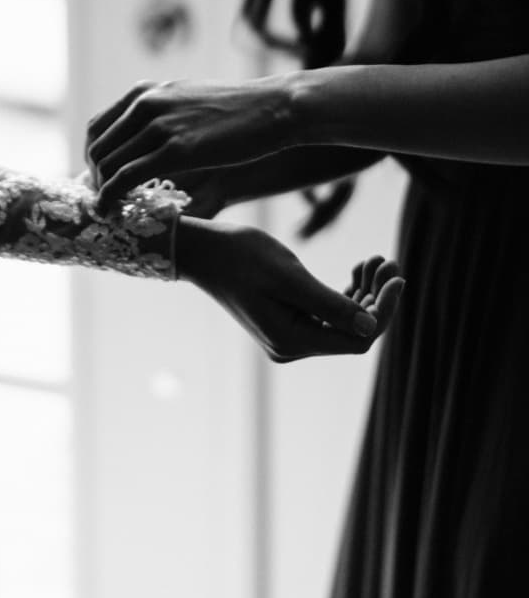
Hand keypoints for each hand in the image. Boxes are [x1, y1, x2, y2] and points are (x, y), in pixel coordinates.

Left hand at [88, 76, 301, 212]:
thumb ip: (163, 115)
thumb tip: (146, 136)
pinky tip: (112, 212)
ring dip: (101, 191)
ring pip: (108, 163)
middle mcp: (145, 104)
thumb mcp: (189, 101)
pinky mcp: (176, 150)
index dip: (93, 157)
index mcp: (145, 92)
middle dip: (94, 178)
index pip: (98, 127)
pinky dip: (112, 196)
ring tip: (107, 210)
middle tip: (102, 200)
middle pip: (98, 147)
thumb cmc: (238, 112)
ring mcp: (159, 125)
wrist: (276, 109)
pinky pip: (127, 176)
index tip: (99, 178)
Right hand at [175, 218, 404, 361]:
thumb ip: (330, 304)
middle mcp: (291, 347)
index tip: (396, 277)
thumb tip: (371, 327)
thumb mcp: (289, 276)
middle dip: (375, 297)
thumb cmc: (240, 256)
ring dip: (363, 293)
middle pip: (353, 331)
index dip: (382, 311)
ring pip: (343, 322)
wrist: (202, 250)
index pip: (357, 337)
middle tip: (387, 261)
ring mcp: (289, 337)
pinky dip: (345, 295)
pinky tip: (358, 271)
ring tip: (376, 261)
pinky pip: (327, 316)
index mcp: (291, 340)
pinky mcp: (287, 323)